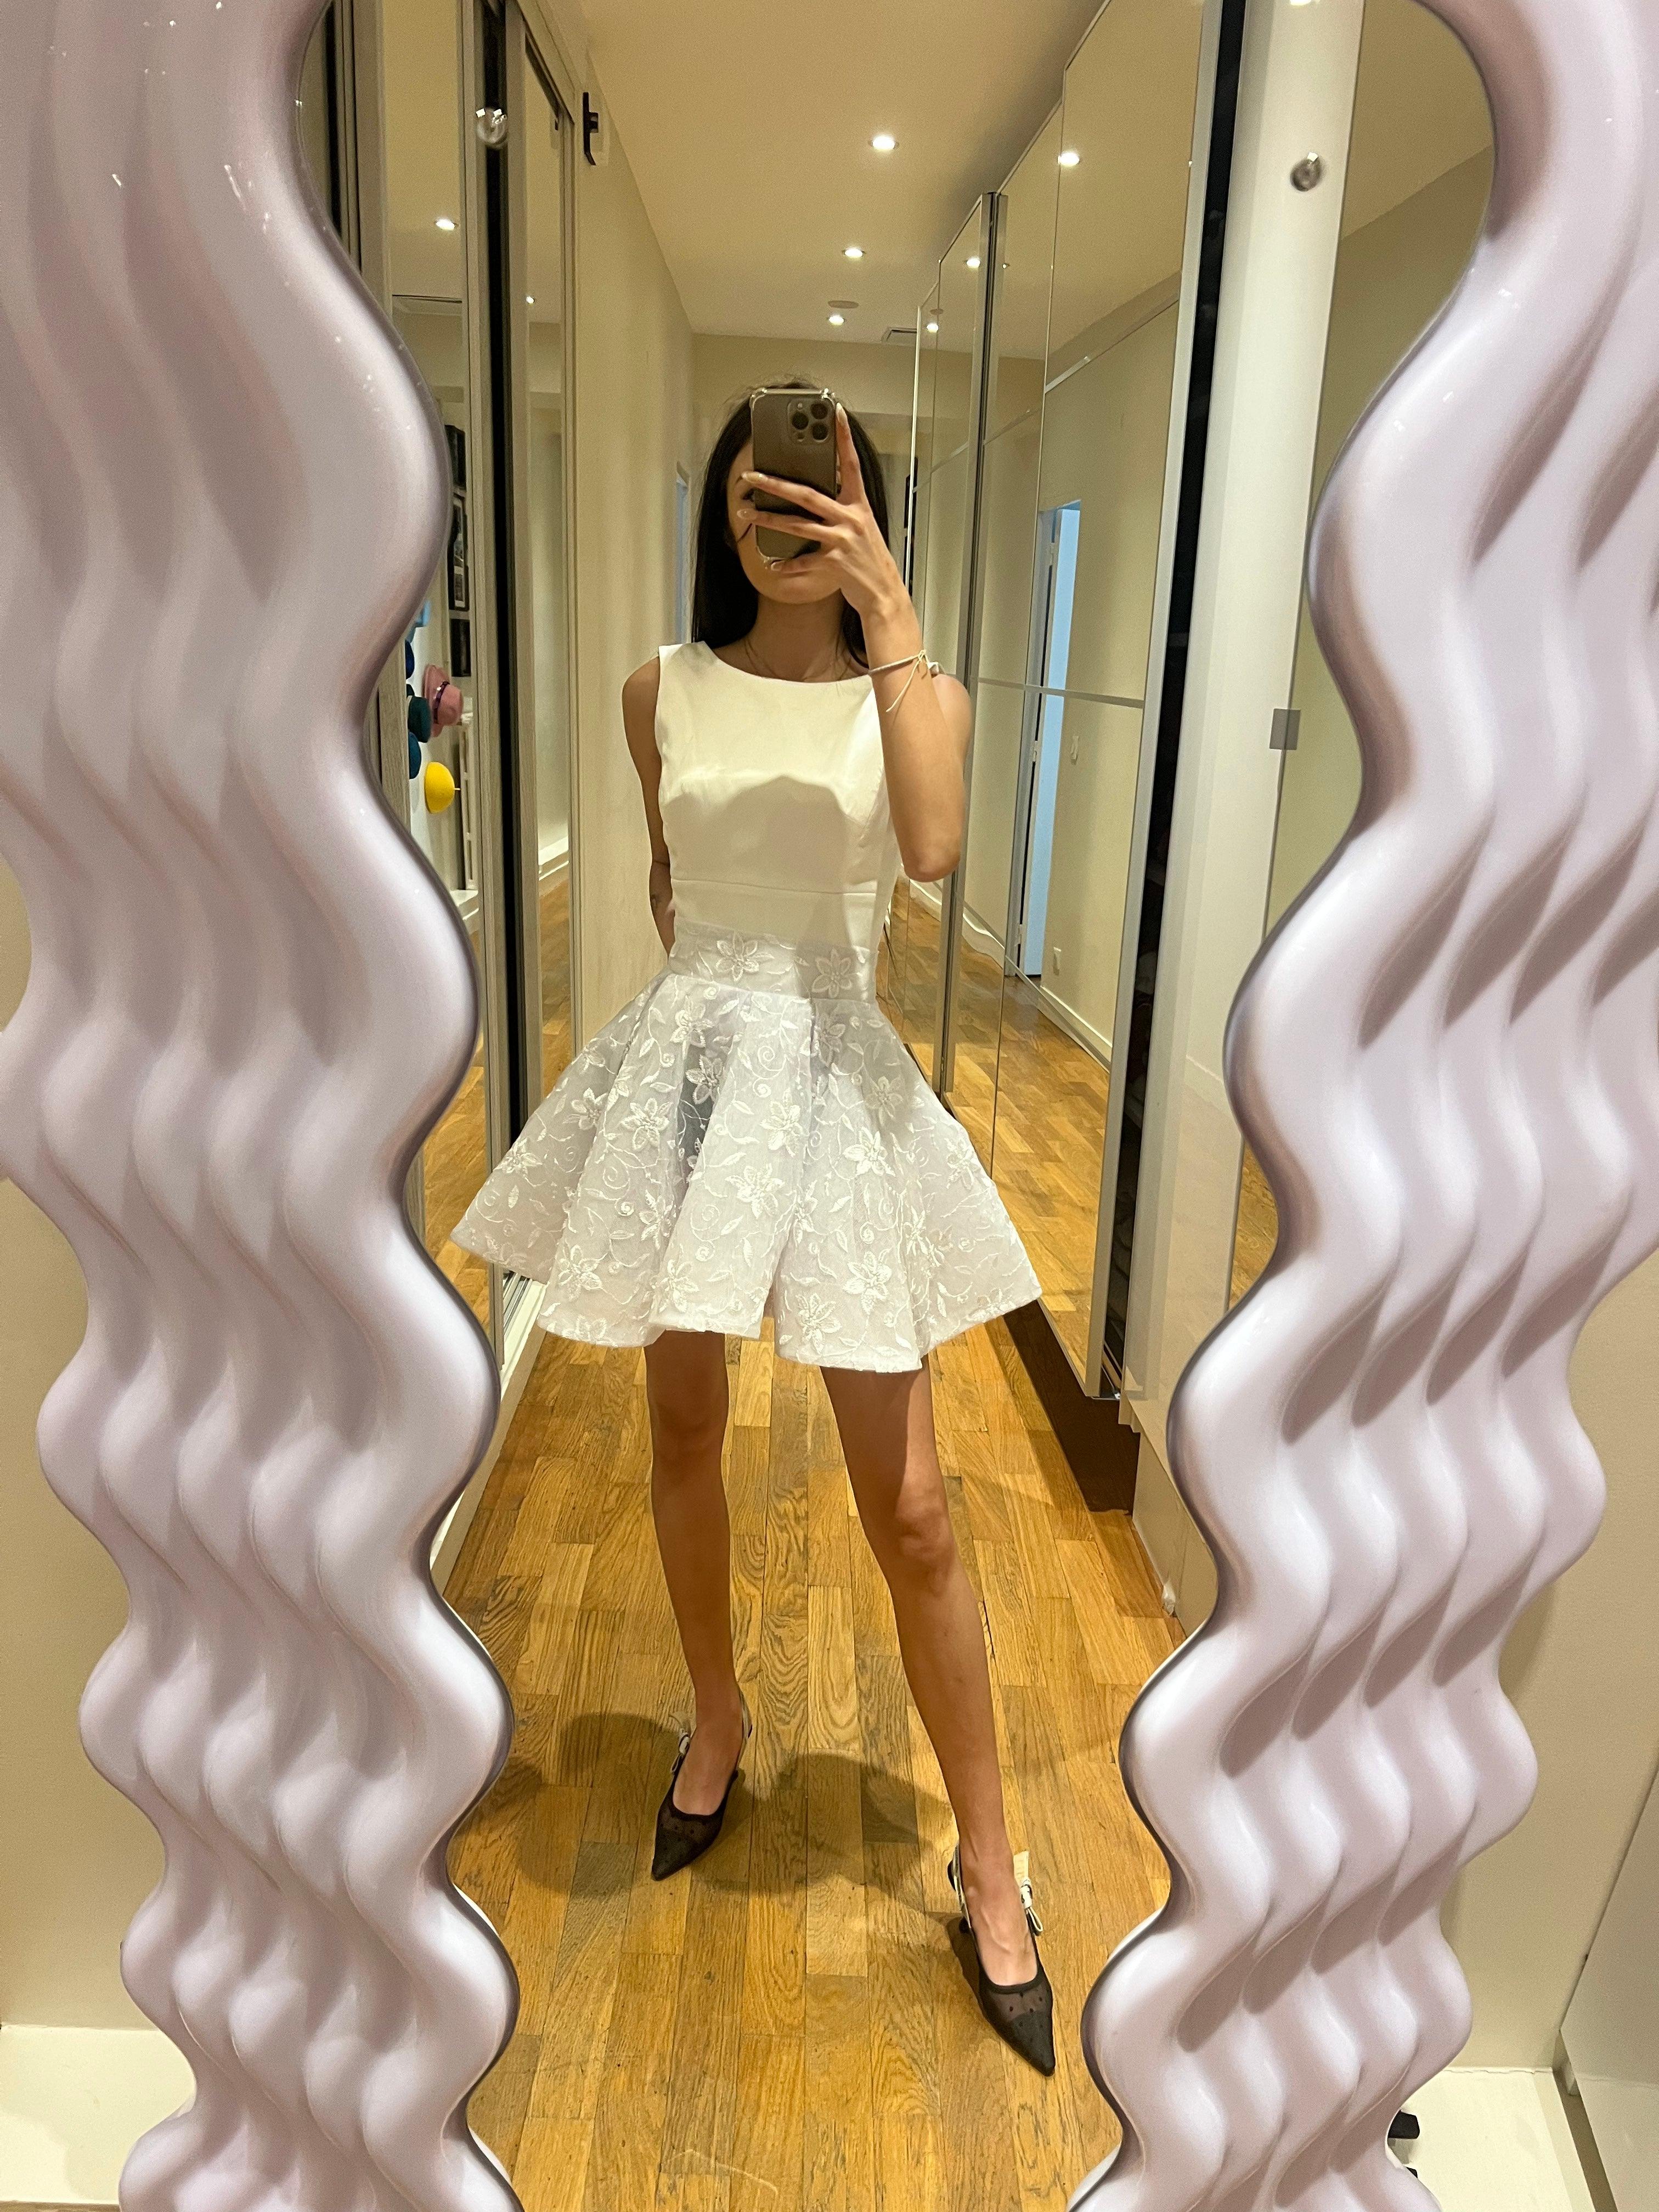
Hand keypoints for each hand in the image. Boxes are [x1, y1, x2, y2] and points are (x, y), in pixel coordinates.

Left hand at [738, 407, 907, 620]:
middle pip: (807, 494)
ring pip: (797, 525)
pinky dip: (785, 565)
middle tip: (752, 475)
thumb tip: (817, 498)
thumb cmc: (870, 560)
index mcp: (858, 505)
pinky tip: (770, 564)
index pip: (851, 464)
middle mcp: (850, 518)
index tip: (836, 413)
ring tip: (746, 513)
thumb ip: (842, 510)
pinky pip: (803, 561)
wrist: (884, 592)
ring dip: (768, 519)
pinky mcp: (835, 563)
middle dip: (776, 483)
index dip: (844, 438)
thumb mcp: (861, 527)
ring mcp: (842, 540)